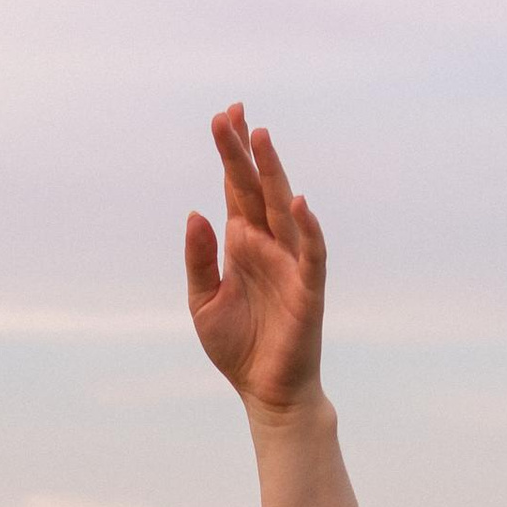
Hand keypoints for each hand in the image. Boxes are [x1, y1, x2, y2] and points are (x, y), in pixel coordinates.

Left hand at [185, 106, 327, 417]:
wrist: (265, 392)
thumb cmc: (238, 347)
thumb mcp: (203, 300)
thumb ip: (199, 258)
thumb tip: (195, 212)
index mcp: (241, 243)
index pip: (235, 189)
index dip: (230, 155)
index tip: (224, 117)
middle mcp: (267, 245)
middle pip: (256, 188)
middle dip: (244, 152)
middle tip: (232, 114)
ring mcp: (290, 263)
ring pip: (282, 208)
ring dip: (273, 174)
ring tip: (261, 138)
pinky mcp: (308, 289)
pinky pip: (311, 252)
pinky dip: (306, 227)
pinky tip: (296, 202)